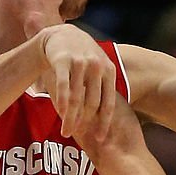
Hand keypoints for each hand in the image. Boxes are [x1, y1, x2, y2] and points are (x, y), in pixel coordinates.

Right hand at [40, 25, 116, 140]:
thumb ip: (104, 88)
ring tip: (66, 132)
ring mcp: (80, 62)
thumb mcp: (99, 68)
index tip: (101, 139)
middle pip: (92, 103)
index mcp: (109, 71)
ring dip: (71, 118)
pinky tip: (61, 115)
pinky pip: (63, 86)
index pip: (109, 103)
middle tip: (77, 137)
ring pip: (77, 97)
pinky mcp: (63, 60)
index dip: (105, 123)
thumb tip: (114, 118)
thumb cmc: (83, 58)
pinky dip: (63, 102)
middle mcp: (96, 66)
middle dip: (85, 123)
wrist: (62, 35)